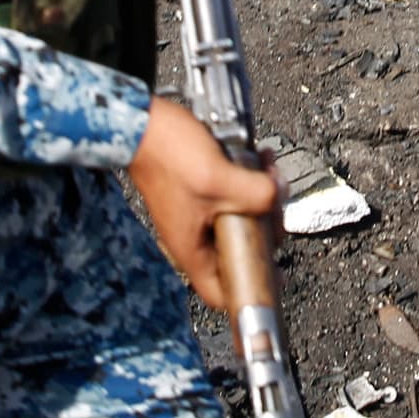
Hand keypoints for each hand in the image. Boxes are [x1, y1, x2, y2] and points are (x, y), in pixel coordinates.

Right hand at [127, 97, 279, 312]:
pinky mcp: (200, 192)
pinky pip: (234, 195)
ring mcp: (198, 214)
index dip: (250, 290)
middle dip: (267, 225)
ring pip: (242, 218)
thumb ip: (257, 194)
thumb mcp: (220, 179)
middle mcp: (195, 237)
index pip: (221, 294)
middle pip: (242, 251)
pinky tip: (258, 158)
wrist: (141, 123)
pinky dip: (249, 180)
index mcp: (193, 250)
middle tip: (275, 200)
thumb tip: (277, 198)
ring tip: (269, 170)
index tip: (277, 274)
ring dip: (262, 196)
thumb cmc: (168, 155)